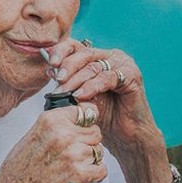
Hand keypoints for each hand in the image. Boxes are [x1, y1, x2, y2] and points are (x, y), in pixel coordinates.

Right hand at [0, 100, 106, 182]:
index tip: (83, 126)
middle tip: (75, 151)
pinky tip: (81, 175)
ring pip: (99, 150)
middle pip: (95, 132)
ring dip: (91, 159)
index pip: (84, 111)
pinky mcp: (80, 174)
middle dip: (88, 141)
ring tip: (73, 165)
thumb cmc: (20, 168)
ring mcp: (74, 154)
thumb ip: (56, 124)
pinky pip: (102, 169)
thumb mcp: (34, 133)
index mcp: (51, 120)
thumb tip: (79, 118)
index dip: (85, 121)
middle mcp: (64, 134)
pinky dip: (95, 174)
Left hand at [44, 38, 171, 182]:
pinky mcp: (132, 75)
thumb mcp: (79, 97)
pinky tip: (81, 95)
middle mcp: (110, 56)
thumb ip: (67, 83)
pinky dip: (92, 86)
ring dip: (77, 79)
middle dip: (67, 66)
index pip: (75, 46)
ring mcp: (123, 64)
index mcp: (96, 57)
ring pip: (94, 66)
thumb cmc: (102, 117)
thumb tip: (48, 69)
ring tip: (66, 92)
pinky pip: (108, 77)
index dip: (61, 52)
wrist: (125, 137)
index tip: (50, 64)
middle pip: (84, 53)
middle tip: (58, 79)